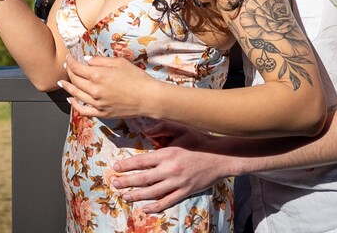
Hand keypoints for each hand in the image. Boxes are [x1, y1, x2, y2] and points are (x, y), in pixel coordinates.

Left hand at [57, 53, 160, 118]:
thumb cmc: (136, 78)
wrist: (149, 98)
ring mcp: (97, 103)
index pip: (76, 67)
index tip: (68, 57)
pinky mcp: (102, 113)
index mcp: (97, 75)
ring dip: (67, 87)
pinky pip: (84, 111)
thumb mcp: (119, 62)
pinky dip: (75, 105)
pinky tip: (71, 100)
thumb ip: (100, 60)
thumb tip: (86, 60)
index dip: (70, 61)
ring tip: (61, 82)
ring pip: (76, 94)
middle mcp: (94, 90)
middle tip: (66, 67)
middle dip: (68, 72)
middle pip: (75, 80)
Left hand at [110, 123, 231, 212]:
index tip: (116, 167)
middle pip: (143, 178)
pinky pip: (168, 201)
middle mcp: (170, 170)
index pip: (141, 161)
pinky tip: (146, 209)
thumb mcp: (181, 128)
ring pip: (153, 192)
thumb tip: (145, 130)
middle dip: (126, 181)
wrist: (221, 157)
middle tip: (114, 183)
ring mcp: (178, 183)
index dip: (127, 165)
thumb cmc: (199, 140)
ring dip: (137, 195)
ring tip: (125, 196)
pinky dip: (156, 207)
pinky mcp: (186, 191)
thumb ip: (162, 127)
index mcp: (167, 154)